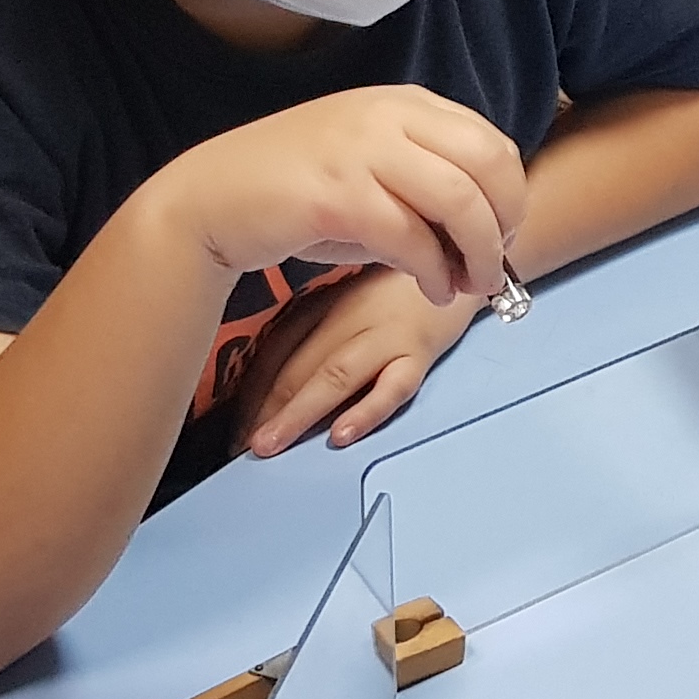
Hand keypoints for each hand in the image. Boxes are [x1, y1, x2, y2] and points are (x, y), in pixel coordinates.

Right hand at [141, 85, 523, 307]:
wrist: (210, 200)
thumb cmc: (296, 191)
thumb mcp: (369, 166)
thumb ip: (424, 184)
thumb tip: (484, 235)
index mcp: (402, 103)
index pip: (489, 141)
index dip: (511, 194)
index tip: (504, 234)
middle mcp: (387, 116)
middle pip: (487, 164)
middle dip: (505, 221)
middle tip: (494, 264)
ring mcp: (361, 152)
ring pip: (459, 200)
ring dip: (479, 253)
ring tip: (470, 285)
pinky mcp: (337, 196)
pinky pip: (412, 238)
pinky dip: (434, 273)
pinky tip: (431, 290)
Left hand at [233, 265, 481, 456]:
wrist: (464, 250)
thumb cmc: (403, 283)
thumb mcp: (350, 292)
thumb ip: (314, 322)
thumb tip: (274, 383)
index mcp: (324, 303)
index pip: (276, 351)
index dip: (250, 391)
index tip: (235, 426)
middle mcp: (349, 318)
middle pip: (298, 366)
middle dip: (265, 411)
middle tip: (239, 448)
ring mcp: (386, 335)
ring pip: (335, 376)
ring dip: (298, 413)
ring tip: (273, 444)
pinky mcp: (422, 350)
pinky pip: (393, 384)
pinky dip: (367, 409)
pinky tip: (342, 433)